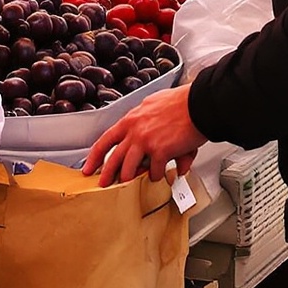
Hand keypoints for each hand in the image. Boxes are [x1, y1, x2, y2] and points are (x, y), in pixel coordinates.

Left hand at [83, 83, 205, 185]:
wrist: (198, 104)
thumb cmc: (181, 103)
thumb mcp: (155, 106)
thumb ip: (149, 124)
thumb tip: (152, 142)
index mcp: (131, 119)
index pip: (105, 139)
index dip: (95, 156)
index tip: (89, 167)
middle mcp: (135, 130)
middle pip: (113, 158)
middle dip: (105, 174)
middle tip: (102, 184)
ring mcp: (145, 141)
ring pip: (129, 168)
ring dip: (130, 178)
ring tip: (132, 184)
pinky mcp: (160, 151)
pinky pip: (154, 172)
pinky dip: (158, 175)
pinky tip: (162, 174)